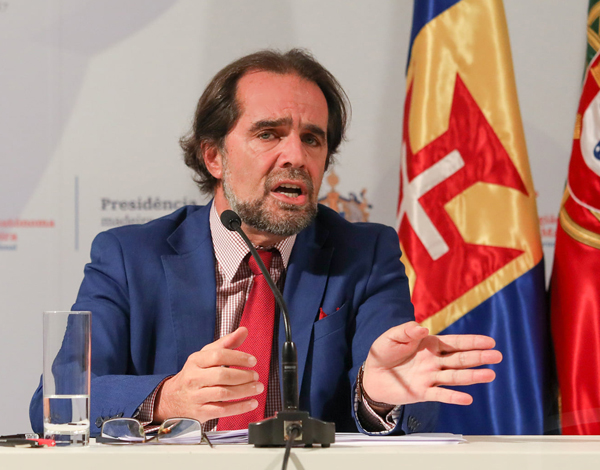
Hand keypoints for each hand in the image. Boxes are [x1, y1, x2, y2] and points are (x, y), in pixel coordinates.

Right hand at [153, 327, 262, 422]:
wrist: (173, 398)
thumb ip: (226, 343)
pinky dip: (240, 407)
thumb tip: (243, 330)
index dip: (238, 357)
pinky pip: (223, 410)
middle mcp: (194, 378)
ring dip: (244, 391)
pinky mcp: (200, 412)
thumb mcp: (206, 355)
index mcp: (195, 360)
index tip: (252, 360)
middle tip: (256, 376)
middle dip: (243, 376)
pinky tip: (252, 402)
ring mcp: (196, 396)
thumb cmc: (195, 373)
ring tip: (257, 387)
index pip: (218, 355)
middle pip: (221, 375)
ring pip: (223, 393)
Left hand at [362, 321, 501, 405]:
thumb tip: (423, 328)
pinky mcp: (423, 392)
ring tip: (490, 375)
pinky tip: (467, 398)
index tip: (490, 341)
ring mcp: (430, 377)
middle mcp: (434, 361)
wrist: (372, 374)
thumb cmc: (384, 352)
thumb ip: (407, 331)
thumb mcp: (392, 336)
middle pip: (460, 359)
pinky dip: (453, 397)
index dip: (472, 341)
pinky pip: (440, 395)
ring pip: (455, 377)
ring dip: (472, 376)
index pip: (455, 343)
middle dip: (479, 357)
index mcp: (430, 345)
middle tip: (497, 356)